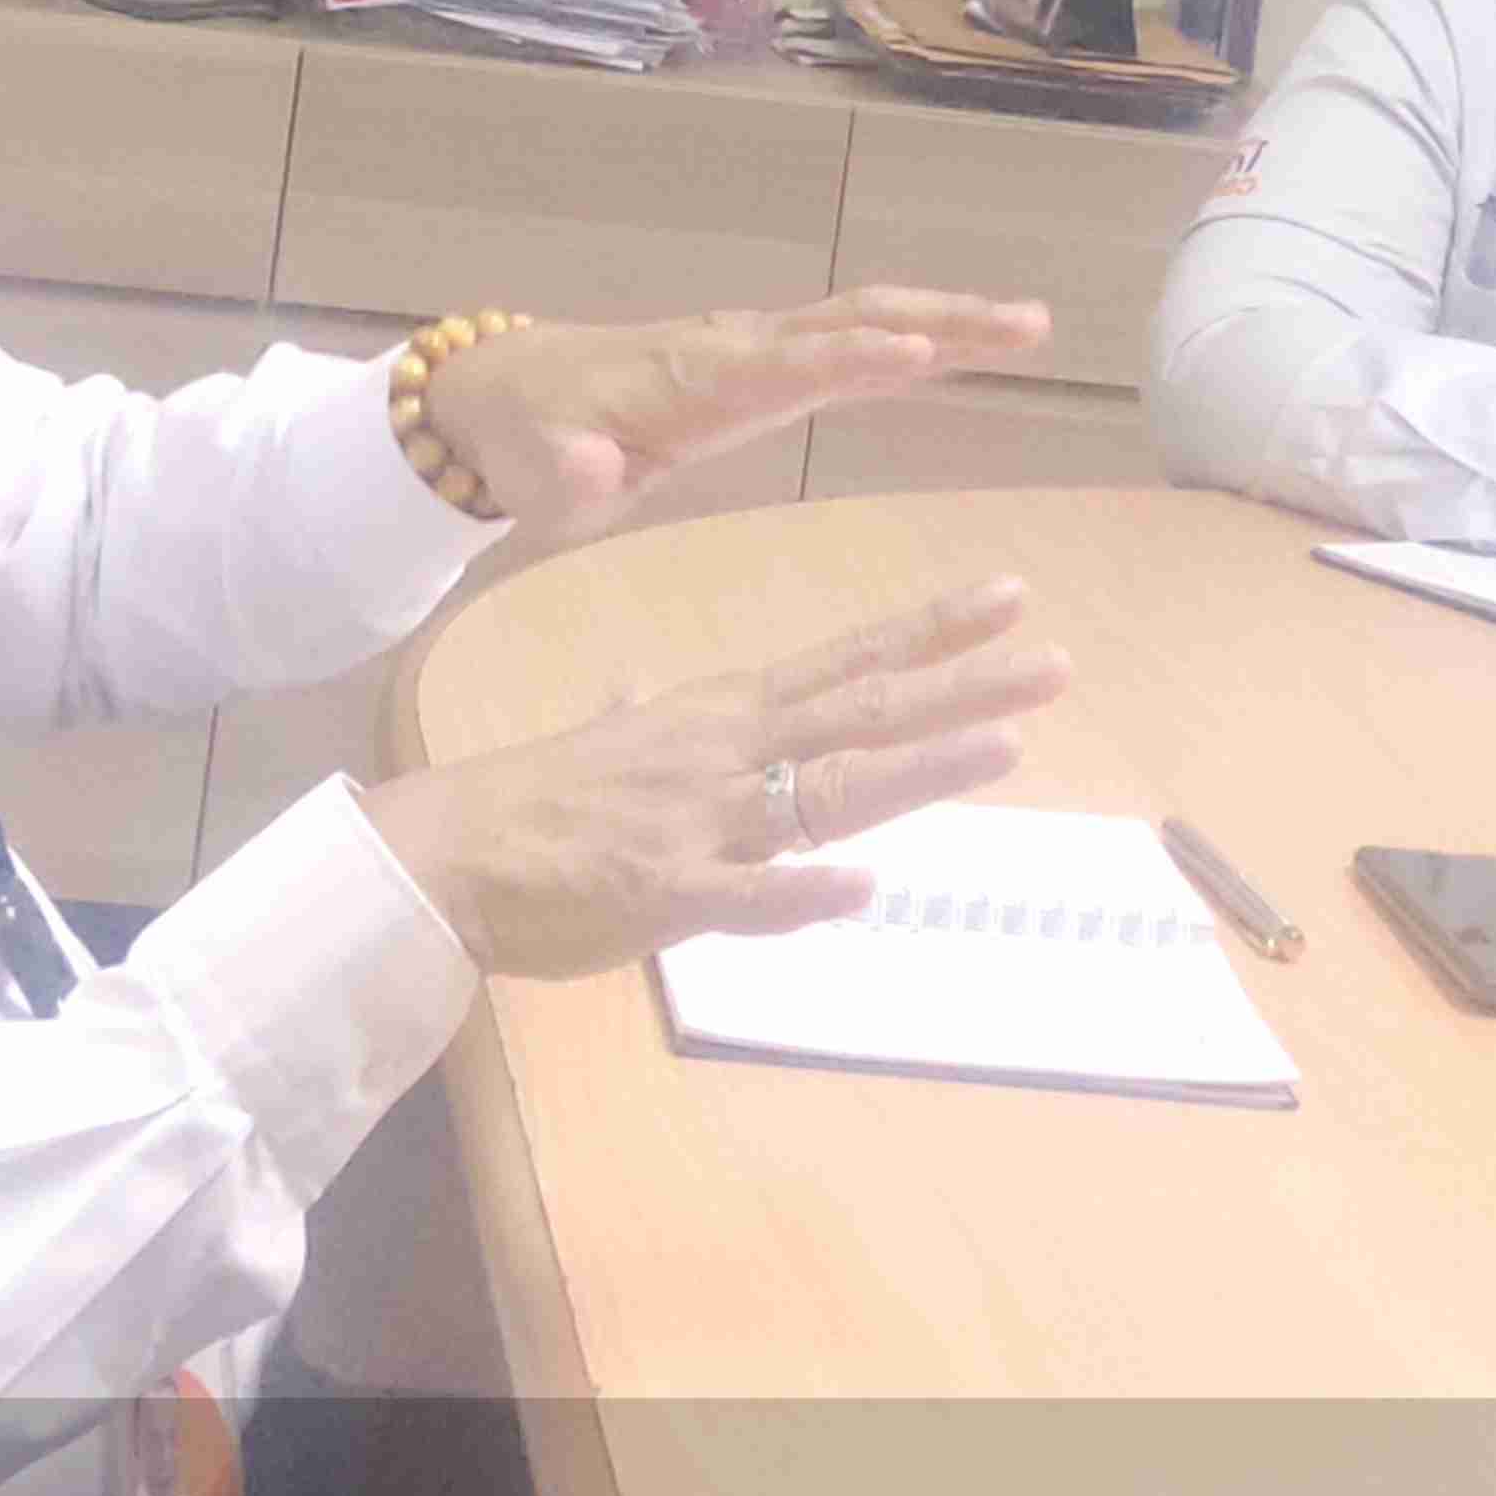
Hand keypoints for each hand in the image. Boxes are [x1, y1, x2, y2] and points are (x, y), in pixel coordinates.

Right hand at [354, 580, 1075, 974]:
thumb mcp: (599, 738)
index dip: (928, 634)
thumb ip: (641, 712)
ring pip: (825, 791)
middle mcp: (725, 754)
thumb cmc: (528, 804)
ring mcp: (700, 822)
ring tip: (1003, 745)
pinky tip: (865, 889)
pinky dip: (806, 894)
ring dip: (916, 770)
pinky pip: (746, 897)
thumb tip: (641, 684)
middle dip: (960, 687)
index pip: (844, 664)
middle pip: (860, 715)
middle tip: (1051, 660)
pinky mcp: (664, 895)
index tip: (1006, 598)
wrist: (444, 853)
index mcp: (718, 715)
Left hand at [415, 287, 1048, 528]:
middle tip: (1023, 323)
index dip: (844, 359)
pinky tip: (968, 346)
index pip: (779, 365)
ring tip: (1030, 324)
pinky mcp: (762, 367)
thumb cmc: (526, 437)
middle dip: (935, 320)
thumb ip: (568, 473)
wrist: (499, 397)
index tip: (911, 349)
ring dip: (944, 321)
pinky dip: (914, 337)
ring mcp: (752, 352)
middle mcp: (733, 351)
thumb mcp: (534, 468)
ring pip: (860, 322)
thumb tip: (597, 471)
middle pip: (847, 323)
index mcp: (689, 381)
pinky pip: (848, 343)